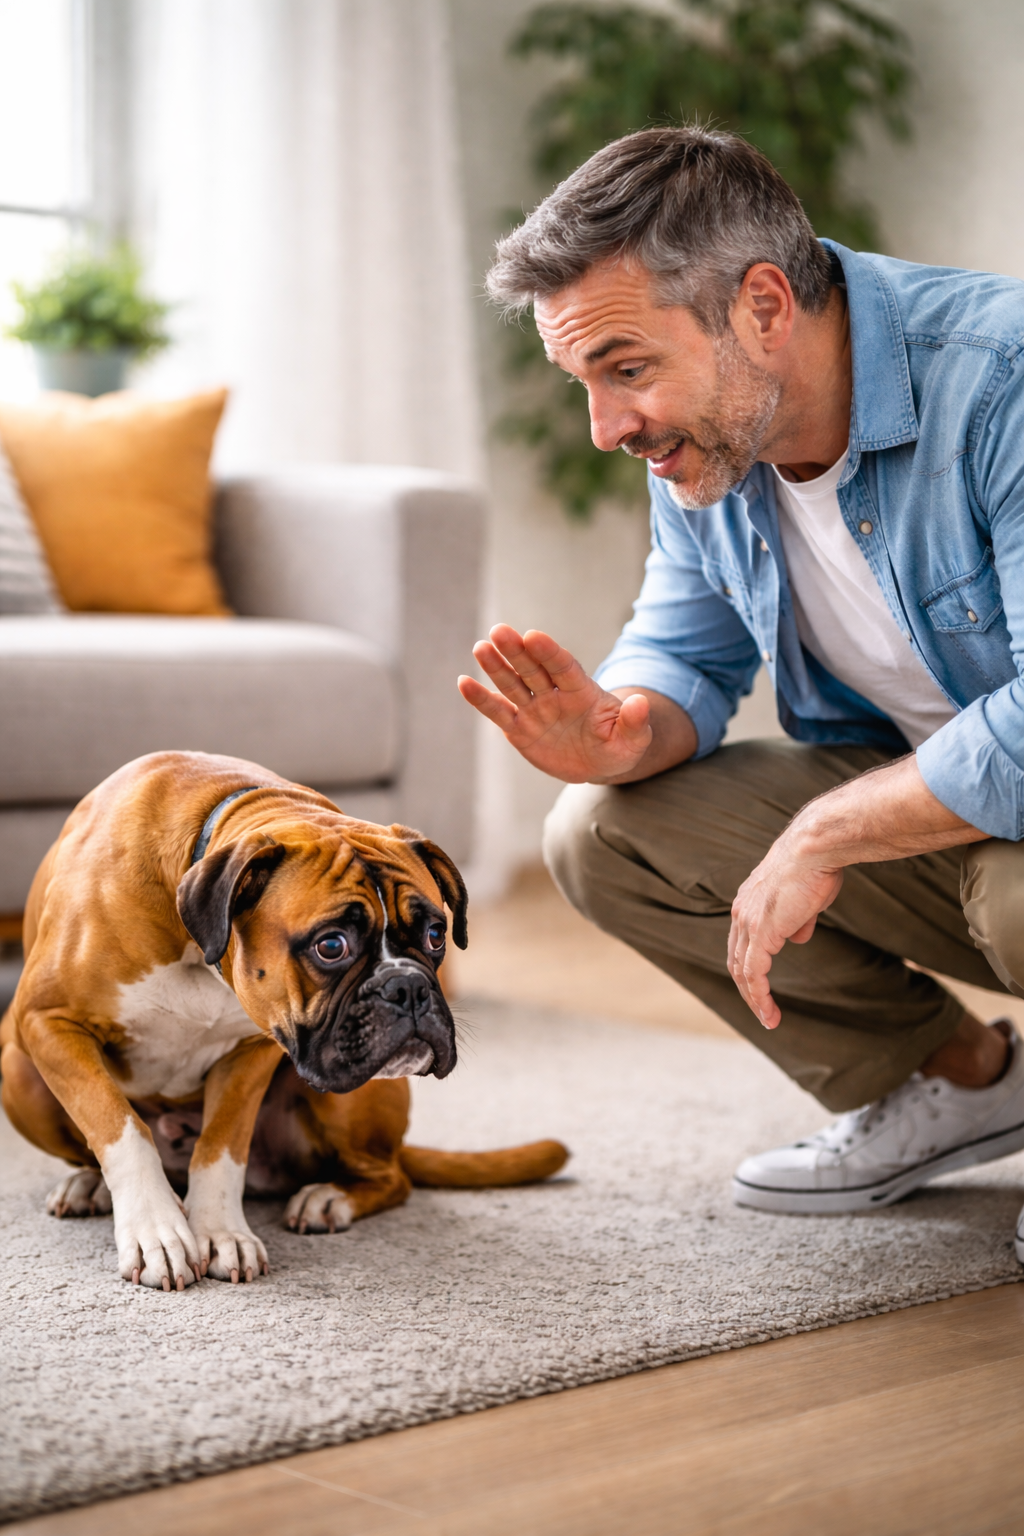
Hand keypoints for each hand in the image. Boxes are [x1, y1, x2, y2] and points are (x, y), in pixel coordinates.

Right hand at [458, 625, 654, 782]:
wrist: (598, 762)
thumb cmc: (619, 745)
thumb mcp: (634, 739)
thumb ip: (635, 722)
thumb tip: (642, 703)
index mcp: (581, 691)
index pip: (564, 667)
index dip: (549, 652)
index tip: (533, 636)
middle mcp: (554, 693)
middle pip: (533, 668)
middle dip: (517, 651)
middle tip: (499, 631)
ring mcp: (534, 709)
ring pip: (512, 684)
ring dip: (496, 667)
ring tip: (481, 648)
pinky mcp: (518, 728)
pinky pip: (498, 712)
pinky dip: (481, 699)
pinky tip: (463, 682)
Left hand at [727, 834, 843, 1030]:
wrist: (815, 846)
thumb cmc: (816, 865)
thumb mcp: (806, 897)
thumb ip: (798, 918)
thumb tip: (797, 937)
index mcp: (747, 901)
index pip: (741, 942)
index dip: (749, 966)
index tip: (761, 985)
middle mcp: (741, 912)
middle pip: (736, 960)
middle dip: (748, 988)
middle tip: (762, 1010)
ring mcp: (748, 923)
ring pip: (743, 971)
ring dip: (754, 999)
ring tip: (768, 1020)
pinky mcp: (761, 933)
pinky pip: (755, 974)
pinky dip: (760, 997)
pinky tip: (770, 1014)